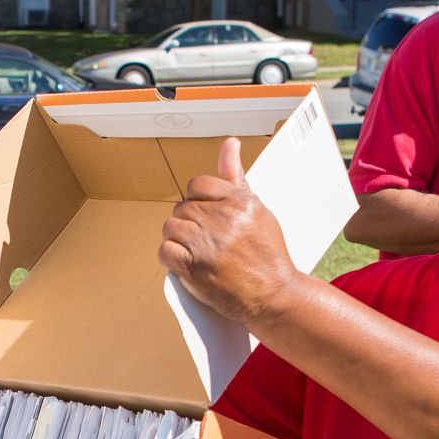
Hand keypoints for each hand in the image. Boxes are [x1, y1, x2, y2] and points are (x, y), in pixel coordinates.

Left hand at [157, 137, 301, 324]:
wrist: (274, 295)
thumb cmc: (267, 253)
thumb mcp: (257, 209)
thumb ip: (236, 177)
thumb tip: (230, 143)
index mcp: (238, 202)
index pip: (197, 185)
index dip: (198, 200)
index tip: (207, 215)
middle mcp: (222, 221)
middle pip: (182, 207)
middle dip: (189, 222)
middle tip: (204, 238)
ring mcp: (206, 245)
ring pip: (170, 227)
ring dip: (177, 239)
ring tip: (194, 249)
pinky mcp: (194, 269)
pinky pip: (165, 251)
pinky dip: (170, 257)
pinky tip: (185, 261)